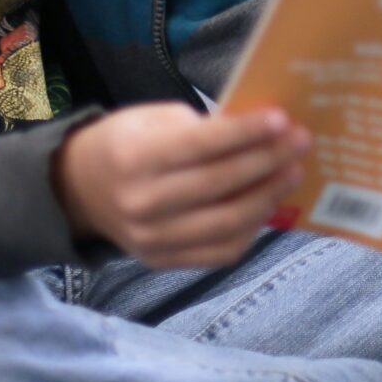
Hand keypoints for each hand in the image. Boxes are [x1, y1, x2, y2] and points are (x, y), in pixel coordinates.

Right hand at [52, 103, 309, 270]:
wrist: (80, 190)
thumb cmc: (127, 143)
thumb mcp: (154, 119)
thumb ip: (203, 127)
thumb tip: (262, 132)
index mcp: (136, 159)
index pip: (201, 146)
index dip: (245, 133)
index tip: (283, 119)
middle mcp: (143, 203)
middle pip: (220, 185)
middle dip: (268, 161)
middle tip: (301, 142)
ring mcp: (153, 239)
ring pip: (228, 223)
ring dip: (268, 197)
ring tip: (293, 172)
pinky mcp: (164, 261)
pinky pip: (221, 251)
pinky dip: (251, 229)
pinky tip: (268, 204)